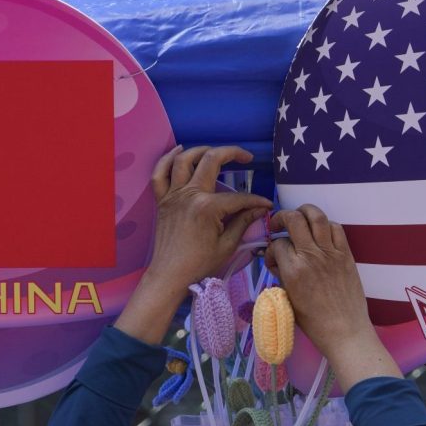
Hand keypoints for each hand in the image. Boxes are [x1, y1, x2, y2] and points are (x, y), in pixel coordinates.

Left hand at [115, 145, 272, 343]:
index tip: (266, 204)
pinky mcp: (162, 200)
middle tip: (246, 157)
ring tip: (215, 152)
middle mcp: (189, 195)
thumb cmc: (199, 264)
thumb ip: (243, 222)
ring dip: (201, 150)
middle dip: (232, 153)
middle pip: (211, 161)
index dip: (255, 200)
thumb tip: (260, 208)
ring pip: (184, 160)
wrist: (170, 275)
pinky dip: (167, 159)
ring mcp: (173, 195)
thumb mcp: (227, 245)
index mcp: (207, 207)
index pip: (238, 197)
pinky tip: (179, 150)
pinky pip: (159, 174)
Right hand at [265, 205, 401, 390]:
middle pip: (293, 219)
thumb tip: (276, 260)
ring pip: (316, 216)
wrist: (345, 331)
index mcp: (293, 270)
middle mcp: (311, 256)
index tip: (274, 258)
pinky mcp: (346, 254)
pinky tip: (320, 233)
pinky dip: (326, 225)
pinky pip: (336, 228)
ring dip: (304, 211)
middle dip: (282, 217)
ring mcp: (331, 253)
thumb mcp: (288, 299)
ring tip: (299, 217)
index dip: (272, 249)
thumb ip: (281, 275)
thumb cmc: (313, 322)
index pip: (277, 244)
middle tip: (280, 225)